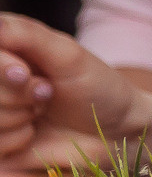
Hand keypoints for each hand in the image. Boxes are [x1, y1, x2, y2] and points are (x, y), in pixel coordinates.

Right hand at [0, 14, 148, 168]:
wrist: (115, 129)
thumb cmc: (95, 84)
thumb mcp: (68, 55)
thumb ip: (28, 35)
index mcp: (3, 47)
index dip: (2, 69)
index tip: (24, 74)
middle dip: (17, 95)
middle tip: (46, 92)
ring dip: (19, 118)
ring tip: (42, 109)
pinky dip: (17, 141)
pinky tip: (33, 131)